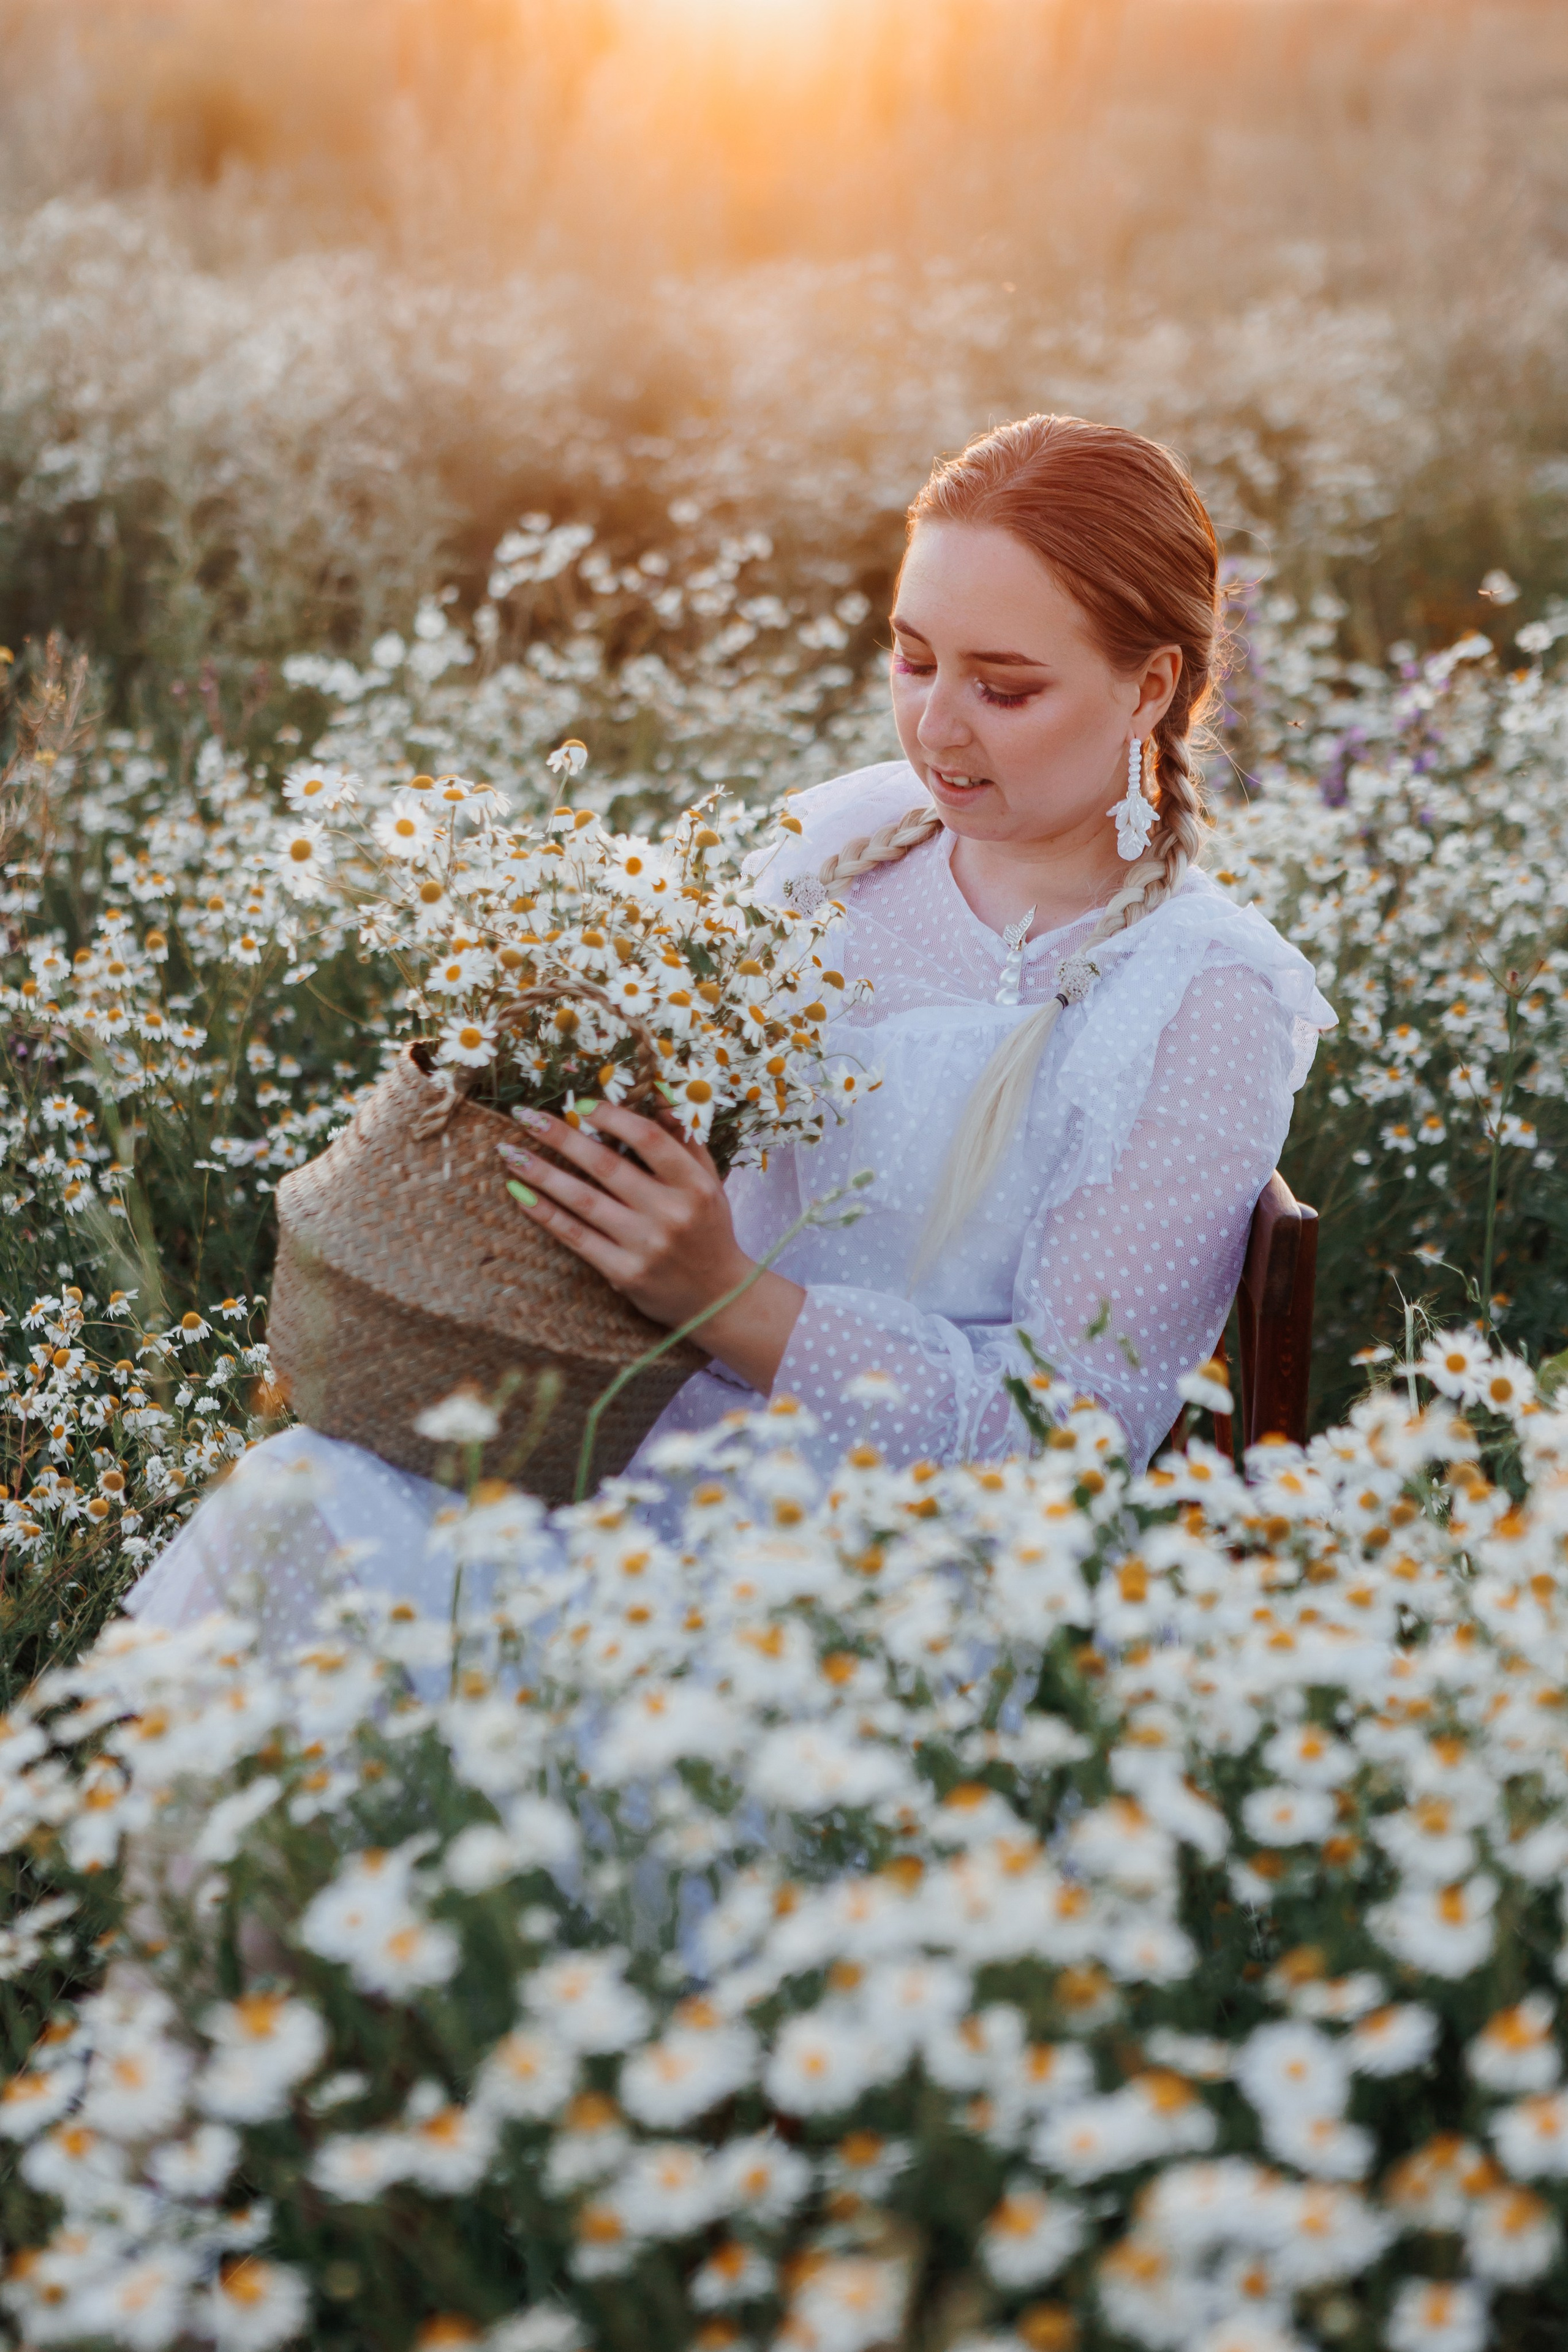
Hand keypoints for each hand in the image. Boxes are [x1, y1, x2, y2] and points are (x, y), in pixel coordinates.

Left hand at [496, 1100, 803, 1392]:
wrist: (718, 1298)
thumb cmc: (707, 1230)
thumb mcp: (708, 1181)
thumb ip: (684, 1140)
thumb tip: (656, 1097)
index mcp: (694, 1184)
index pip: (649, 1139)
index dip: (612, 1117)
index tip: (579, 1104)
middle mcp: (671, 1213)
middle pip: (607, 1166)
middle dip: (562, 1137)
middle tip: (525, 1116)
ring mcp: (646, 1245)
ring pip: (584, 1201)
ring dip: (542, 1174)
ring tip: (509, 1153)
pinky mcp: (624, 1273)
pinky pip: (576, 1237)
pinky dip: (545, 1213)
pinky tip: (520, 1193)